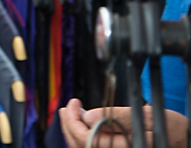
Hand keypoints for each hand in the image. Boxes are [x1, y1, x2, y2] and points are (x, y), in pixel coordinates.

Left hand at [60, 99, 188, 147]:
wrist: (184, 140)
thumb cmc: (171, 128)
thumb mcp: (148, 116)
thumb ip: (118, 116)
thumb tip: (88, 115)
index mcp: (127, 147)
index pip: (87, 139)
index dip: (74, 121)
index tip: (74, 103)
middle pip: (82, 146)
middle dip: (69, 125)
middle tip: (68, 107)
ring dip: (73, 131)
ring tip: (69, 113)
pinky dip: (82, 138)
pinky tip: (82, 125)